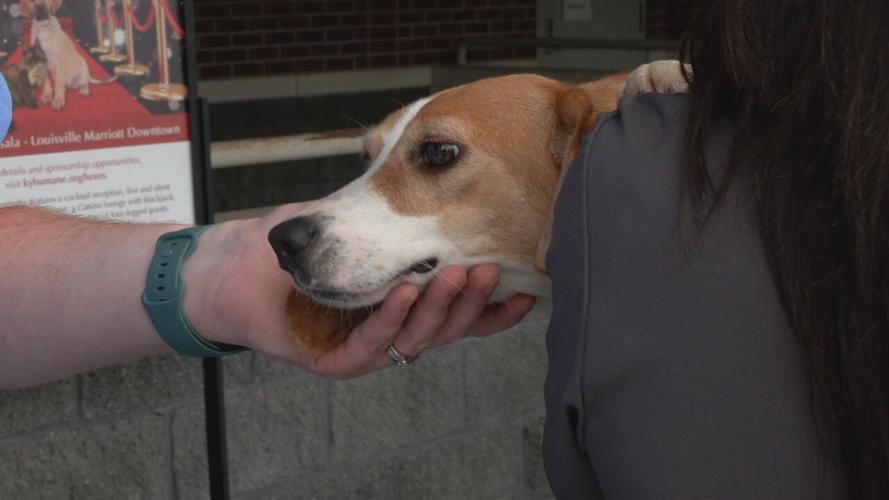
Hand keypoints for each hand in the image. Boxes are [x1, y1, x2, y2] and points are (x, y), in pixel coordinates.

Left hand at [182, 203, 535, 378]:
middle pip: (447, 329)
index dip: (494, 310)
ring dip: (440, 310)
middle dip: (473, 302)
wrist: (231, 266)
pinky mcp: (333, 362)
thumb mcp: (355, 216)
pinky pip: (372, 346)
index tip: (527, 292)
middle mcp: (391, 332)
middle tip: (490, 268)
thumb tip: (459, 176)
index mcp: (405, 307)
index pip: (460, 315)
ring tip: (456, 275)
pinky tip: (406, 293)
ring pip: (417, 341)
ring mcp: (364, 350)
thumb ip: (402, 210)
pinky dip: (391, 319)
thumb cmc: (293, 242)